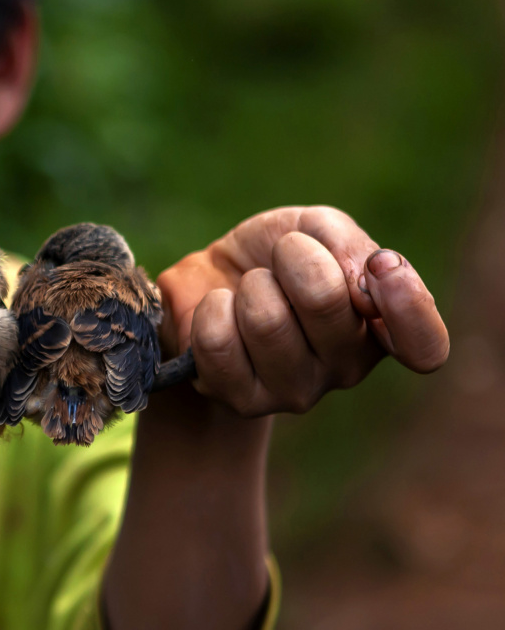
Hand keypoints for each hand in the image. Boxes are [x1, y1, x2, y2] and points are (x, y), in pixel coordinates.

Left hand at [156, 205, 449, 417]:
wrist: (206, 284)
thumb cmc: (271, 258)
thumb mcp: (312, 229)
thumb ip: (344, 243)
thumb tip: (361, 280)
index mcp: (379, 326)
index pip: (424, 345)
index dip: (407, 305)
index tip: (381, 265)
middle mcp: (346, 368)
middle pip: (324, 299)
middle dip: (291, 257)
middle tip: (280, 261)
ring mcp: (294, 391)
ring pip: (265, 319)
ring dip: (249, 286)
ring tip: (248, 292)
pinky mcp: (241, 400)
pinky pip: (218, 340)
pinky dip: (212, 308)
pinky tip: (221, 314)